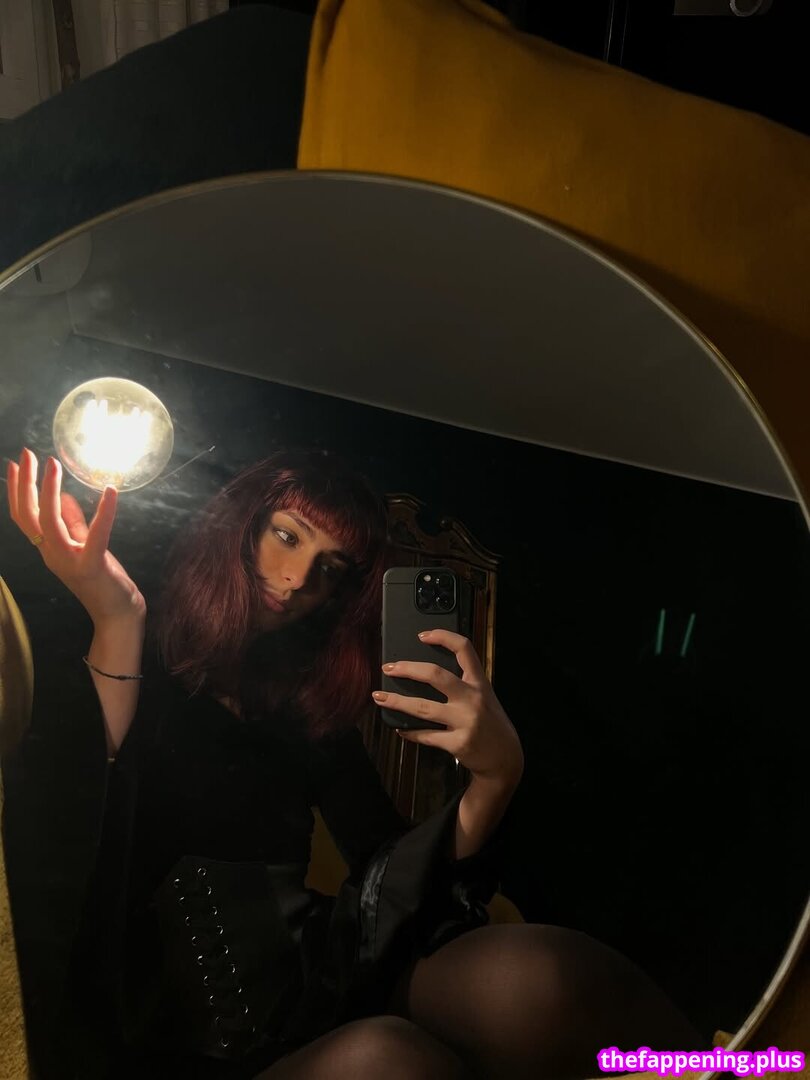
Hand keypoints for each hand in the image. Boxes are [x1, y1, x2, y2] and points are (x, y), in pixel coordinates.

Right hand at [6, 448, 145, 624]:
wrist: (116, 614)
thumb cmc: (102, 580)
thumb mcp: (83, 546)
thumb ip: (72, 523)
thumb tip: (64, 497)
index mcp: (48, 549)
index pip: (24, 517)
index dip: (17, 490)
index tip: (16, 464)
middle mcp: (52, 554)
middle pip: (29, 516)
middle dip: (25, 483)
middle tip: (28, 454)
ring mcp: (69, 561)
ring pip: (50, 523)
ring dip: (50, 490)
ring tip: (53, 465)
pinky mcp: (92, 566)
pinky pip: (96, 535)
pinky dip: (103, 512)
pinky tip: (110, 492)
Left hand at [372, 629, 523, 788]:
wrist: (505, 758)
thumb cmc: (490, 723)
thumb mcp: (485, 697)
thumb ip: (463, 684)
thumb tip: (425, 674)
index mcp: (479, 682)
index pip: (464, 649)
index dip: (443, 637)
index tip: (422, 635)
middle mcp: (473, 699)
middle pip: (436, 675)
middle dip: (408, 669)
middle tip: (388, 668)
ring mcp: (465, 721)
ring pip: (423, 708)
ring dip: (397, 702)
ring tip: (379, 697)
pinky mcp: (458, 743)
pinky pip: (426, 735)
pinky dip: (409, 731)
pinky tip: (399, 728)